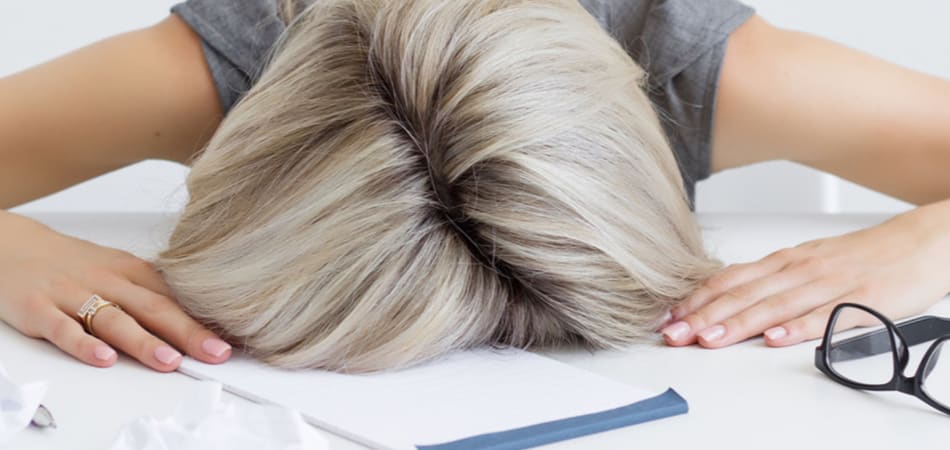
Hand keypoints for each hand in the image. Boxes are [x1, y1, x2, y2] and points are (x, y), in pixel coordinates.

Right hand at [0, 211, 230, 370]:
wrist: (11, 245)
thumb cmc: (73, 263)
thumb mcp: (118, 270)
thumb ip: (152, 292)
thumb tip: (199, 317)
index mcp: (132, 272)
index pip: (175, 298)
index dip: (204, 320)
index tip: (233, 340)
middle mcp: (108, 281)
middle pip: (154, 308)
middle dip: (188, 333)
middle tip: (215, 354)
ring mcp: (73, 295)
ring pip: (114, 319)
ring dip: (143, 341)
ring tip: (169, 361)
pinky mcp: (40, 309)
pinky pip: (63, 328)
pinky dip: (83, 344)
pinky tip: (103, 359)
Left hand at [660, 200, 949, 348]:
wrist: (920, 241)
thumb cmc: (860, 256)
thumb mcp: (807, 261)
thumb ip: (770, 280)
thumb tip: (728, 298)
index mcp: (784, 261)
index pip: (730, 280)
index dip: (697, 299)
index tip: (668, 318)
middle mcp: (799, 269)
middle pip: (744, 294)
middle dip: (704, 315)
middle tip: (675, 334)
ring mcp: (829, 284)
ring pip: (775, 305)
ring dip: (739, 323)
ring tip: (709, 339)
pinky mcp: (861, 299)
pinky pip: (825, 316)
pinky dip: (798, 328)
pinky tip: (775, 339)